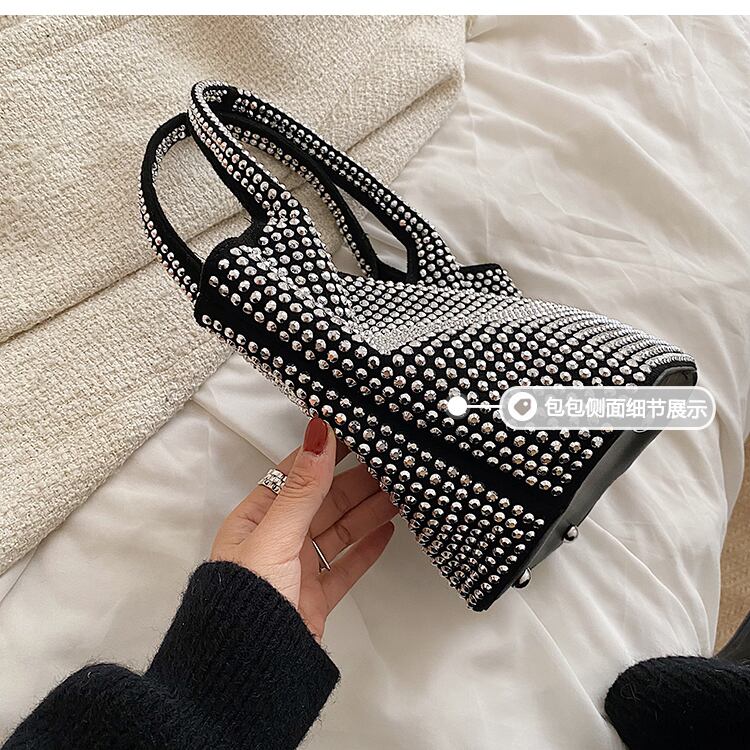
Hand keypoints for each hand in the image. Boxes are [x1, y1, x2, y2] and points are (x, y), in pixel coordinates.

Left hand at [210, 417, 396, 639]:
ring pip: (338, 533)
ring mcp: (296, 570)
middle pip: (323, 503)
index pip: (295, 475)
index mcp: (256, 520)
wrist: (246, 672)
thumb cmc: (247, 598)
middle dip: (355, 482)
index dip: (323, 454)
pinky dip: (366, 549)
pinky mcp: (314, 598)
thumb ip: (303, 489)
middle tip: (389, 463)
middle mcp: (276, 541)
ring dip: (367, 512)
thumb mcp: (275, 535)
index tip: (353, 431)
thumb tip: (319, 435)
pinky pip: (345, 566)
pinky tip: (387, 531)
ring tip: (399, 491)